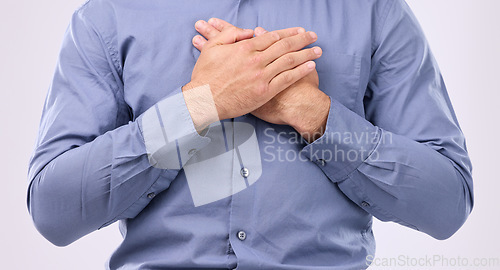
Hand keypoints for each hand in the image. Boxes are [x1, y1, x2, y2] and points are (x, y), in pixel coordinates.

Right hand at [193, 19, 329, 141]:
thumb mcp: (212, 48)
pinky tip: (310, 66)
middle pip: (284, 46)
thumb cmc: (206, 76)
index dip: (287, 32)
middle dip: (302, 39)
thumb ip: (230, 35)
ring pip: (289, 61)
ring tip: (318, 50)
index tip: (298, 31)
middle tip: (313, 36)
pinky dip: (300, 71)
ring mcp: (261, 76)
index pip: (271, 36)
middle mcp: (256, 60)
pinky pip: (287, 79)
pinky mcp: (264, 92)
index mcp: (244, 48)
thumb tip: (248, 32)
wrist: (204, 100)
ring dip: (306, 54)